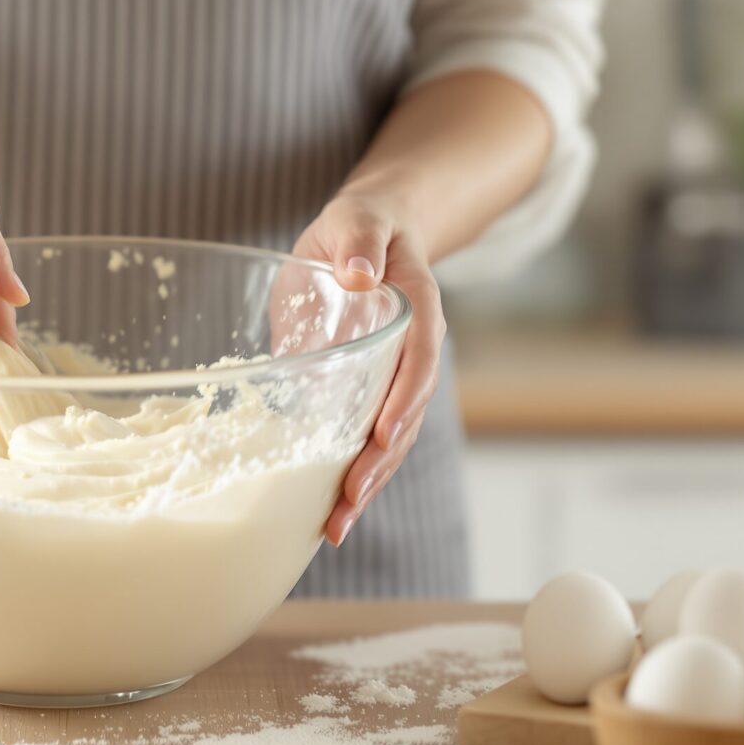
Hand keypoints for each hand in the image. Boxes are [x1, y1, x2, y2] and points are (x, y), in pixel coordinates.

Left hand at [291, 189, 444, 547]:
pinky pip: (365, 438)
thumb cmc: (362, 224)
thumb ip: (361, 240)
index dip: (404, 400)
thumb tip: (361, 272)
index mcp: (419, 310)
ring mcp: (394, 378)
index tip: (382, 436)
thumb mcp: (359, 218)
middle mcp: (414, 353)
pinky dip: (349, 474)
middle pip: (406, 416)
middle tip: (347, 504)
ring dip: (365, 484)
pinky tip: (324, 510)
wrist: (370, 232)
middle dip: (379, 463)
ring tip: (334, 526)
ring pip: (389, 440)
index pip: (419, 360)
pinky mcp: (369, 392)